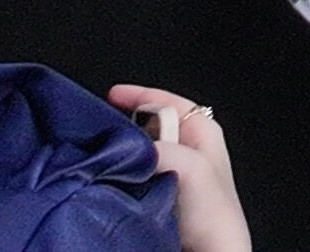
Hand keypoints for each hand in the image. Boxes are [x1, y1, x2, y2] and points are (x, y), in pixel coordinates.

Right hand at [106, 86, 245, 251]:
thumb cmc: (212, 214)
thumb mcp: (189, 165)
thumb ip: (159, 147)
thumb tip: (126, 147)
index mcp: (202, 132)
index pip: (168, 102)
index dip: (140, 95)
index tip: (112, 94)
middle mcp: (188, 151)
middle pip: (148, 128)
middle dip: (124, 128)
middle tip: (97, 132)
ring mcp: (172, 176)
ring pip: (138, 155)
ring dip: (119, 157)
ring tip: (97, 159)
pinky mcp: (158, 199)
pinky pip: (132, 180)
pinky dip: (118, 179)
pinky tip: (105, 183)